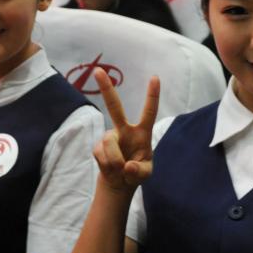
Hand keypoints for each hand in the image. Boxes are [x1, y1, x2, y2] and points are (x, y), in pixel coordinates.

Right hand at [93, 68, 159, 193]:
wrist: (119, 181)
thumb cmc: (136, 172)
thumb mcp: (144, 174)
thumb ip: (139, 171)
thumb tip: (126, 165)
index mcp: (141, 132)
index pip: (149, 112)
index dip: (152, 96)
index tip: (155, 77)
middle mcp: (124, 130)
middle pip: (114, 107)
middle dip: (106, 89)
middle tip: (98, 70)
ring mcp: (109, 137)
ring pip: (109, 144)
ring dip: (115, 161)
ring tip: (120, 170)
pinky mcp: (98, 147)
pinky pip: (101, 155)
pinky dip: (108, 166)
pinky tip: (111, 168)